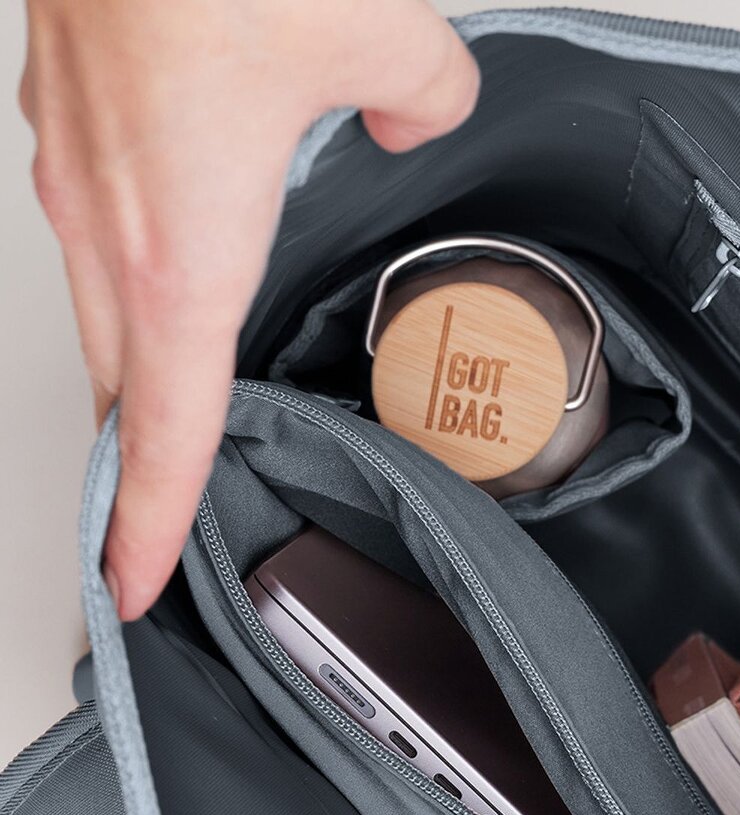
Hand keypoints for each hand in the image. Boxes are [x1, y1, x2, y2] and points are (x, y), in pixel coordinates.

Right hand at [20, 0, 478, 619]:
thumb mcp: (380, 31)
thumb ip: (420, 97)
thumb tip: (410, 111)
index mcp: (180, 248)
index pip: (164, 424)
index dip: (147, 518)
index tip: (133, 582)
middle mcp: (109, 222)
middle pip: (121, 383)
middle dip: (136, 462)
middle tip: (152, 520)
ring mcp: (73, 165)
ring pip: (101, 311)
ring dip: (130, 376)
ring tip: (162, 423)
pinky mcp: (66, 112)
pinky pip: (95, 234)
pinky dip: (127, 284)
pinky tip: (166, 273)